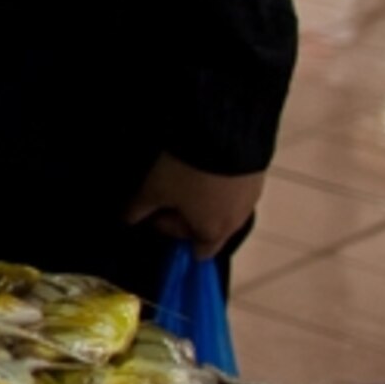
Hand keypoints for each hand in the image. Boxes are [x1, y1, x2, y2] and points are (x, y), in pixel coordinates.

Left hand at [124, 152, 263, 259]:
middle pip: (211, 230)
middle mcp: (237, 221)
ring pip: (224, 208)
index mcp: (213, 232)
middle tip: (170, 192)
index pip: (198, 251)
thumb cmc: (186, 171)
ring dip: (205, 198)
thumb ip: (137, 210)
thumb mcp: (153, 190)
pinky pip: (236, 187)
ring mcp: (251, 197)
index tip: (156, 211)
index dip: (172, 232)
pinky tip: (205, 164)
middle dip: (189, 216)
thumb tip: (127, 220)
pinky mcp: (258, 174)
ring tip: (186, 175)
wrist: (222, 132)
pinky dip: (220, 181)